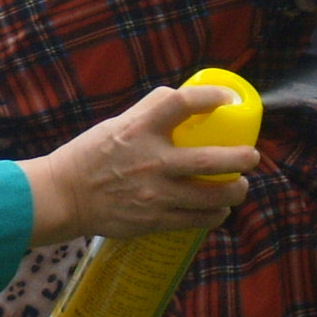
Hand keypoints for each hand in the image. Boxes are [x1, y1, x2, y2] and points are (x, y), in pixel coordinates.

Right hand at [20, 85, 259, 246]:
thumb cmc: (90, 155)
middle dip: (240, 159)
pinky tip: (219, 210)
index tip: (229, 99)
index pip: (183, 103)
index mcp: (140, 129)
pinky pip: (196, 220)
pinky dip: (215, 215)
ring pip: (210, 196)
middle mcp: (152, 160)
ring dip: (234, 192)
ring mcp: (155, 194)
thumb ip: (149, 111)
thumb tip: (182, 97)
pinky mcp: (154, 220)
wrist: (64, 196)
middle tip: (252, 157)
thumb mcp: (117, 123)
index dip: (213, 97)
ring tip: (240, 187)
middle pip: (210, 160)